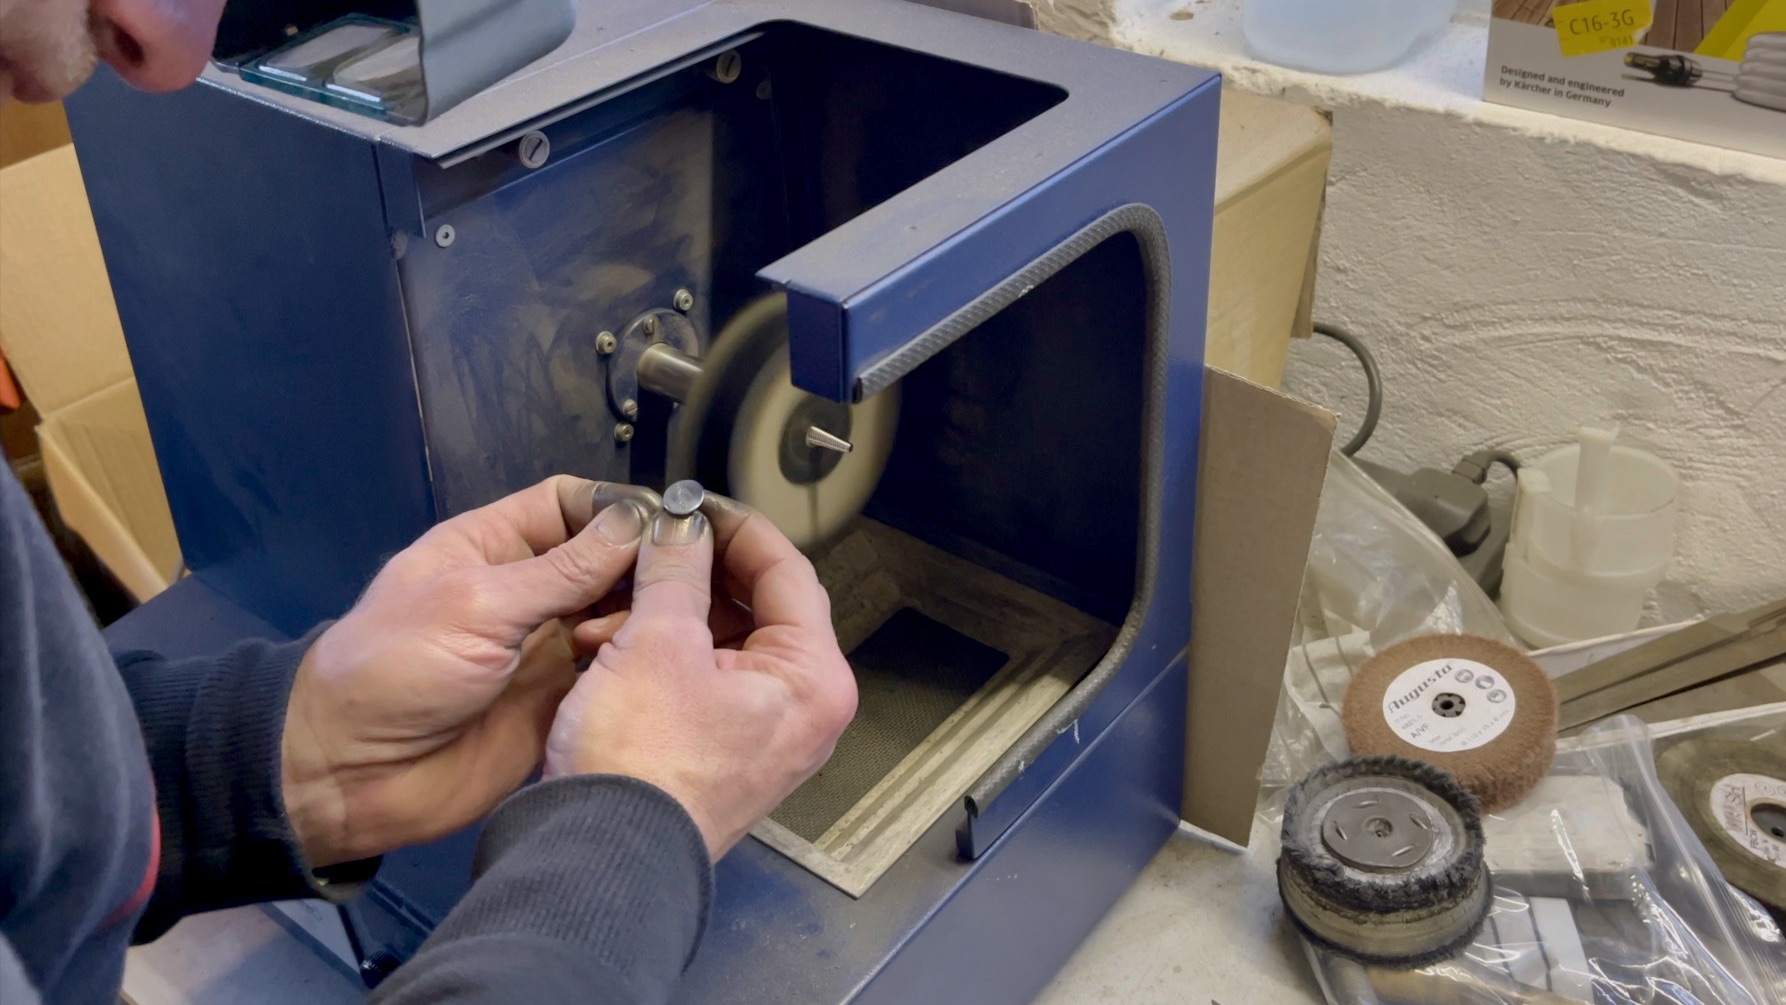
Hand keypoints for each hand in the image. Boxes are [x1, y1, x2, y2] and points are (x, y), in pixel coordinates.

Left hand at [281, 476, 657, 867]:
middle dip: (648, 561)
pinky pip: (614, 671)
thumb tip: (639, 520)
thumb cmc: (395, 671)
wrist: (350, 778)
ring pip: (618, 614)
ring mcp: (547, 647)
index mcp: (492, 547)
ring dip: (649, 613)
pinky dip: (642, 662)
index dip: (619, 506)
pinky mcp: (562, 701)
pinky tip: (679, 660)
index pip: (569, 504)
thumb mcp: (476, 605)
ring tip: (682, 622)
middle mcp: (527, 590)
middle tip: (698, 575)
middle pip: (606, 558)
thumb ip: (561, 569)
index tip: (674, 522)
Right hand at [544, 496, 857, 856]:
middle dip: (694, 572)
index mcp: (813, 679)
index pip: (788, 571)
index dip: (735, 526)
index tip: (693, 502)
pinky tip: (610, 642)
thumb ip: (676, 569)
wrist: (599, 857)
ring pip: (723, 640)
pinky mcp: (725, 752)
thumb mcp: (655, 641)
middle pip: (758, 605)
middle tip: (652, 542)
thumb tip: (683, 525)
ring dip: (668, 611)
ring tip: (614, 602)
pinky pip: (703, 678)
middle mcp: (803, 709)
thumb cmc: (639, 769)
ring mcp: (766, 734)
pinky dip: (662, 653)